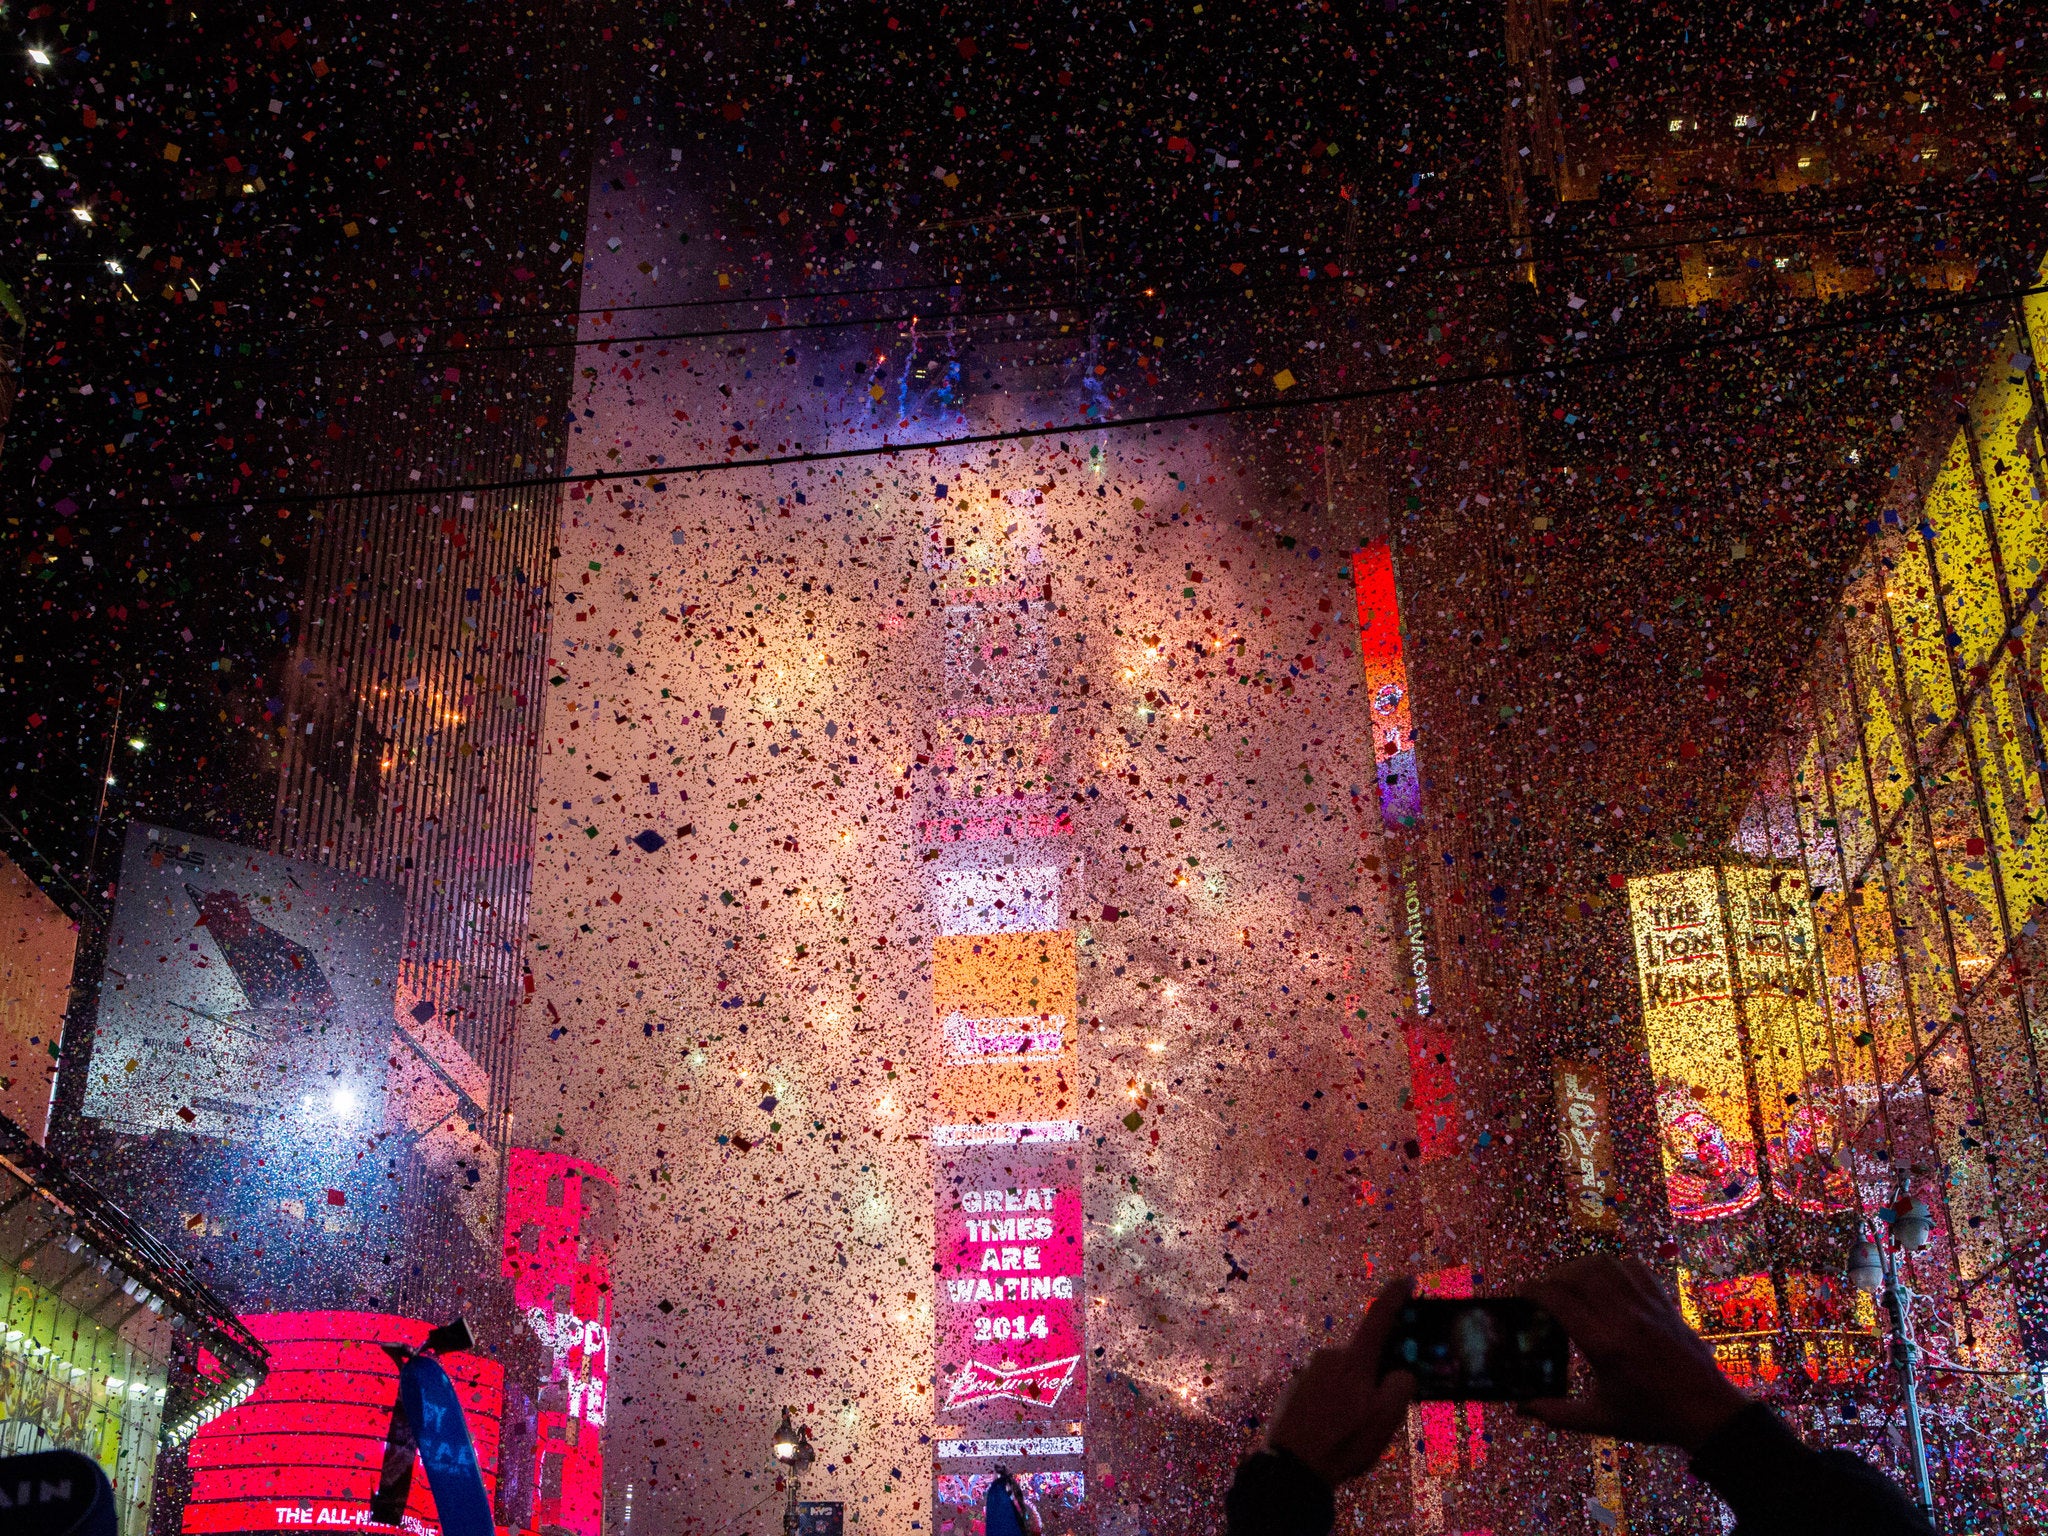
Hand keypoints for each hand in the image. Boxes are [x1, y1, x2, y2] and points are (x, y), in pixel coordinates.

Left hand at [1266, 1277, 1416, 1487]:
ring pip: (1345, 1377)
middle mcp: (1329, 1357)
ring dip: (1354, 1395)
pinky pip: (1325, 1390)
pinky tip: (1334, 1430)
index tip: (1407, 1280)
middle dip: (1376, 1376)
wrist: (1292, 1466)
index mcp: (1354, 1360)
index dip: (1395, 1296)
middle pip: (1364, 1358)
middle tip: (1379, 1412)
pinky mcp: (1295, 1389)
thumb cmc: (1343, 1441)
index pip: (1378, 1318)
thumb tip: (1402, 1373)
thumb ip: (1401, 1387)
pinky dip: (1335, 1404)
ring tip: (1353, 1432)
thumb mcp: (1386, 1419)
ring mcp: (1309, 1373)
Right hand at [1520, 1255, 1748, 1451]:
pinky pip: (1634, 1268)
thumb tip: (1521, 1409)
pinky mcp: (1664, 1303)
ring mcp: (1648, 1307)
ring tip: (1572, 1282)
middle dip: (1554, 1275)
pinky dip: (1614, 1267)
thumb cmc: (1652, 1418)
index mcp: (1605, 1345)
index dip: (1534, 1290)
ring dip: (1581, 1267)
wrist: (1706, 1412)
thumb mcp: (1601, 1420)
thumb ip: (1557, 1414)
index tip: (1522, 1292)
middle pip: (1579, 1274)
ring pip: (1606, 1264)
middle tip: (1544, 1288)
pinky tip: (1606, 1282)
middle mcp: (1625, 1319)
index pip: (1560, 1300)